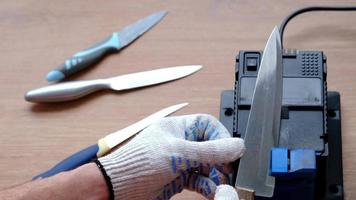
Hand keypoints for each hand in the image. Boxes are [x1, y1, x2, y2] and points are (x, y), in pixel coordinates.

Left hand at [98, 114, 244, 199]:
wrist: (119, 187)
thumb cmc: (139, 163)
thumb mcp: (178, 154)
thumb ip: (210, 151)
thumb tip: (237, 146)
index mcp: (178, 128)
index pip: (207, 125)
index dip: (221, 135)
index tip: (231, 149)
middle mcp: (180, 143)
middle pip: (210, 146)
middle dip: (221, 159)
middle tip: (229, 170)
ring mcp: (179, 161)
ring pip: (206, 165)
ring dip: (216, 175)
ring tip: (222, 183)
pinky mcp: (178, 178)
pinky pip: (199, 180)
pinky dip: (208, 186)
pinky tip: (212, 191)